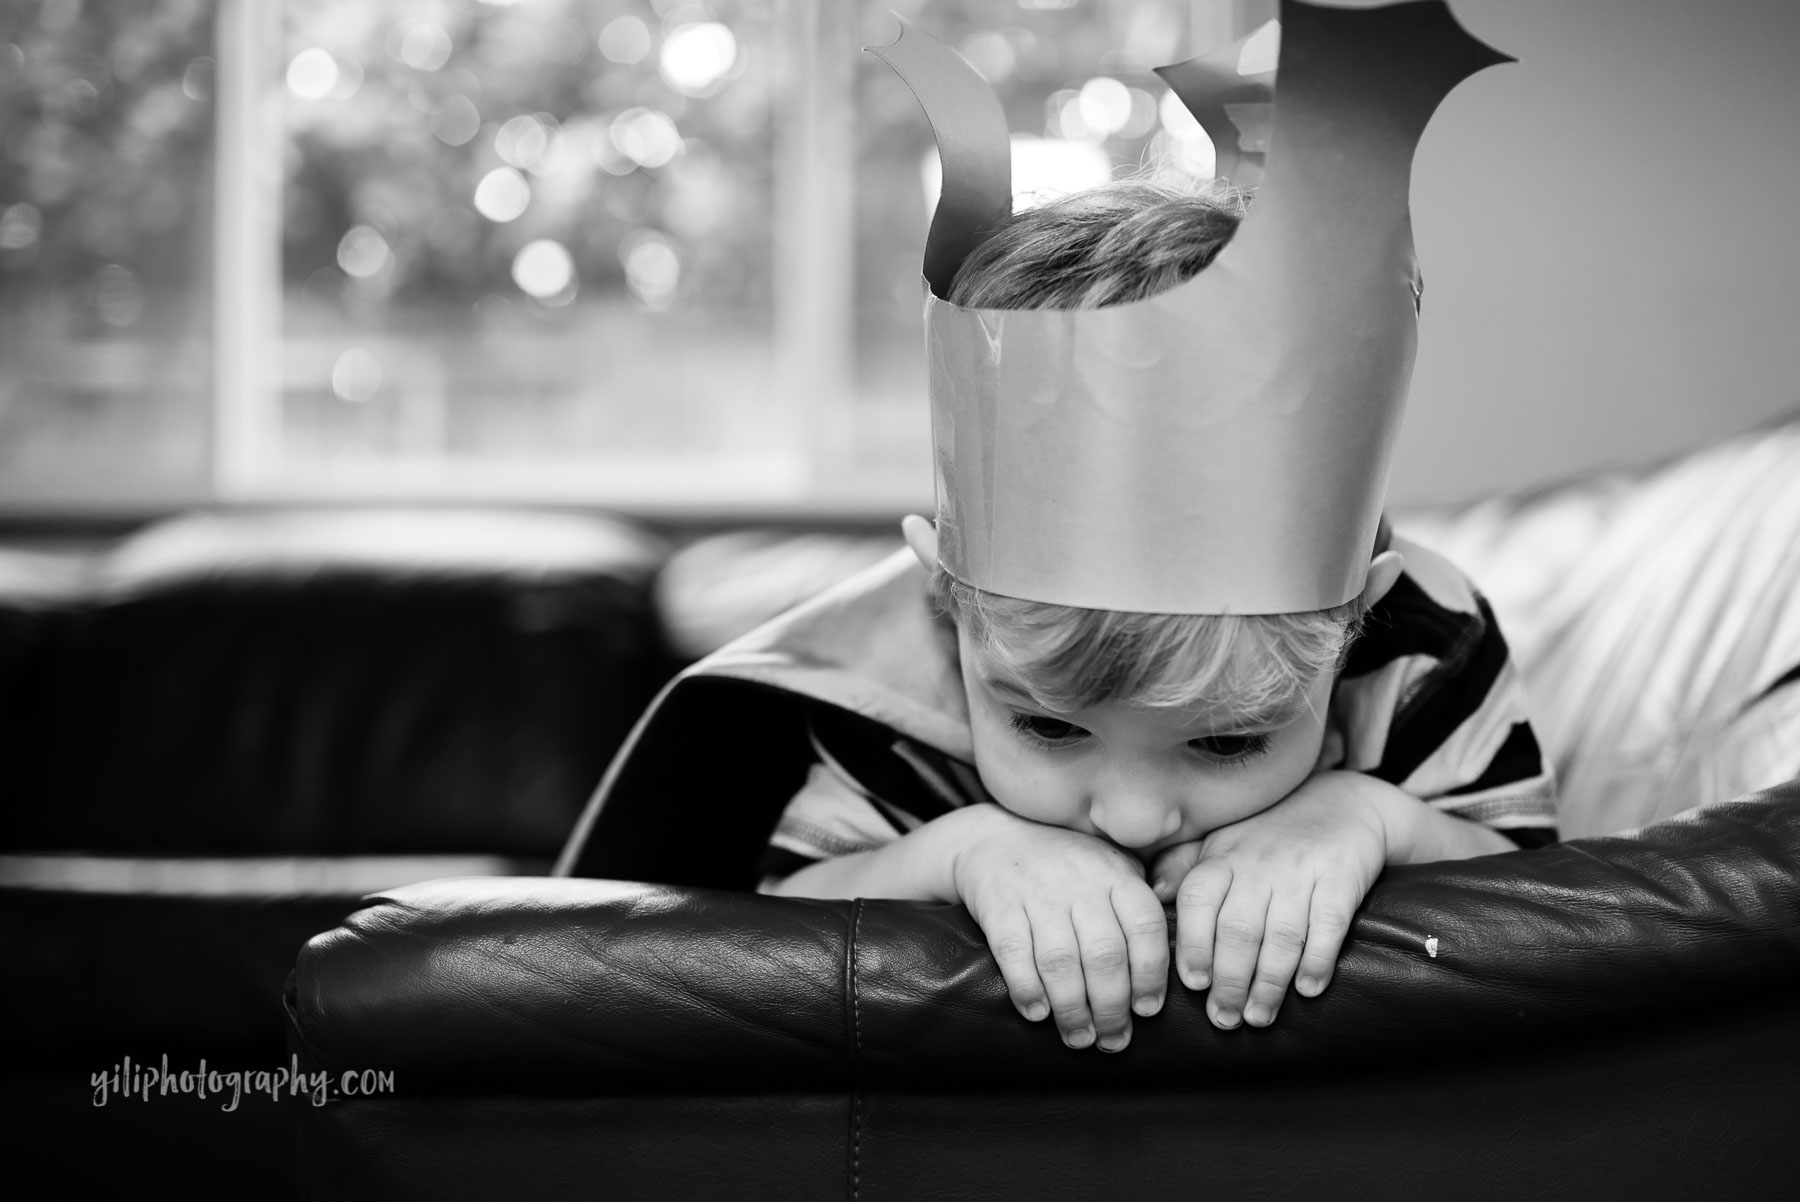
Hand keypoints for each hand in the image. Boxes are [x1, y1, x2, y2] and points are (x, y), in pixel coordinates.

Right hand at [950, 805, 1167, 1051]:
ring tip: (1080, 1038)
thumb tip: (1180, 957)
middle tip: (1113, 1041)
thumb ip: (1139, 904)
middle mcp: (1080, 881)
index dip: (1151, 975)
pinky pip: (1014, 953)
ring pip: (1061, 960)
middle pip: (1105, 953)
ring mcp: (1037, 892)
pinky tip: (1038, 1014)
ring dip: (1072, 1009)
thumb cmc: (1066, 865)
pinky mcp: (999, 905)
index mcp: (1115, 874)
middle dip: (1112, 1007)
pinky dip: (1027, 989)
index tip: (1148, 1011)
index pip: (1144, 926)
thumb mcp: (1110, 867)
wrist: (995, 838)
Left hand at [1151, 771, 1392, 1030]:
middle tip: (1224, 1019)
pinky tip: (1307, 990)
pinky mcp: (1341, 878)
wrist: (1344, 804)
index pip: (1199, 900)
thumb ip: (1185, 866)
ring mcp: (1301, 872)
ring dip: (1268, 983)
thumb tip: (1152, 892)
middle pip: (1238, 929)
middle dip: (1229, 981)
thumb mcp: (1222, 840)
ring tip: (1259, 1017)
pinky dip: (1318, 960)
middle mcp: (1259, 864)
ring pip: (1281, 935)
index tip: (1193, 983)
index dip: (1193, 943)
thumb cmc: (1270, 834)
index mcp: (1223, 857)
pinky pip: (1328, 925)